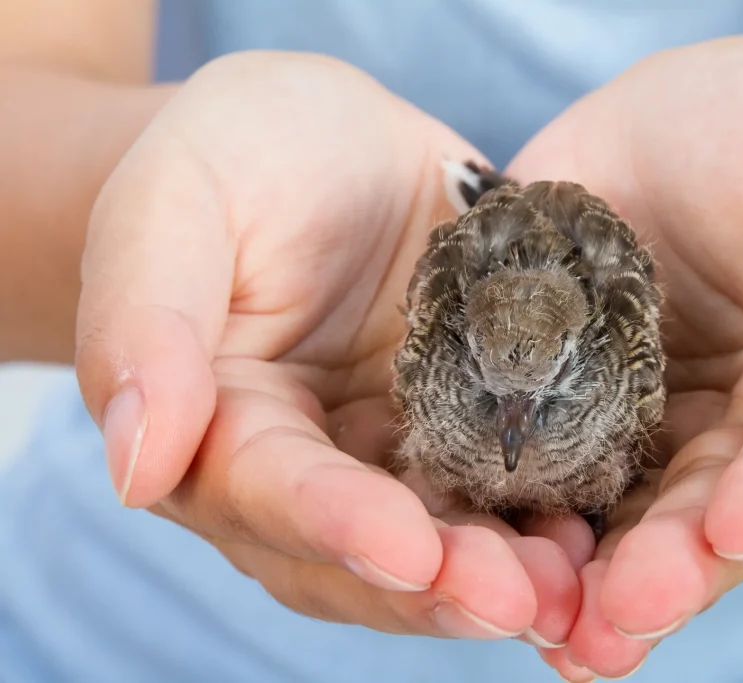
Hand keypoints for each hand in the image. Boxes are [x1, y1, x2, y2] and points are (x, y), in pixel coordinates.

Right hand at [74, 51, 584, 645]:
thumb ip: (145, 319)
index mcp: (223, 423)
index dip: (338, 525)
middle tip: (520, 601)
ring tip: (574, 592)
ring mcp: (391, 455)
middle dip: (439, 583)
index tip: (410, 550)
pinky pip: (503, 492)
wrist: (329, 143)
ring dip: (502, 578)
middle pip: (363, 550)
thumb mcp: (178, 197)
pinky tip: (600, 536)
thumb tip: (136, 468)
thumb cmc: (240, 152)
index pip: (270, 491)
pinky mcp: (463, 430)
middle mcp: (308, 464)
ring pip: (439, 543)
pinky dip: (546, 524)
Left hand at [508, 36, 742, 679]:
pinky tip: (490, 577)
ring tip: (563, 635)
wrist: (676, 124)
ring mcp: (650, 436)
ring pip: (628, 524)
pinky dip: (523, 532)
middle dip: (678, 568)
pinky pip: (546, 481)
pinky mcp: (567, 418)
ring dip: (597, 585)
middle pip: (716, 517)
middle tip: (628, 611)